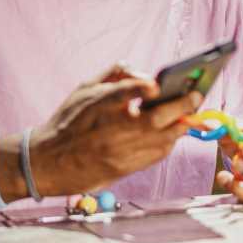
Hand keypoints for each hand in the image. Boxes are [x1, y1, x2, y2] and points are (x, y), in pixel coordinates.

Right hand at [0, 63, 201, 201]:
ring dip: (180, 125)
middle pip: (154, 119)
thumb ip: (116, 74)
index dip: (140, 87)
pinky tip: (173, 131)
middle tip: (197, 95)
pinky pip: (156, 155)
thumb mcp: (84, 88)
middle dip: (182, 106)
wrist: (46, 163)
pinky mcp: (123, 168)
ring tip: (190, 113)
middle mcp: (109, 130)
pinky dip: (169, 142)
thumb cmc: (68, 121)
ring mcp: (118, 152)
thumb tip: (147, 75)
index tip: (156, 84)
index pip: (121, 93)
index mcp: (97, 105)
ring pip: (162, 139)